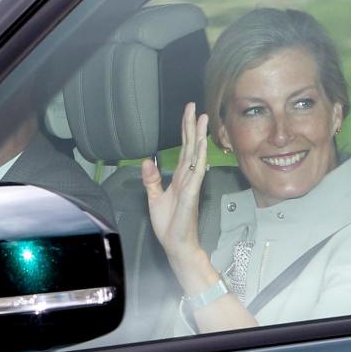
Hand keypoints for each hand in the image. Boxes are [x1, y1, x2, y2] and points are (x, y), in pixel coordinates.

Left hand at [141, 102, 208, 266]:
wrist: (176, 244)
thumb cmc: (170, 224)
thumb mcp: (154, 198)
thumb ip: (151, 179)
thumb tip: (147, 160)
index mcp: (180, 177)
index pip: (184, 149)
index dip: (185, 131)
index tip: (189, 113)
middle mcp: (188, 178)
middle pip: (191, 147)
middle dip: (193, 126)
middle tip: (195, 106)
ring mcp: (191, 185)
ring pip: (196, 156)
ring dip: (199, 137)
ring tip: (203, 119)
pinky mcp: (191, 194)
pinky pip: (196, 173)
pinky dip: (199, 158)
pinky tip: (202, 146)